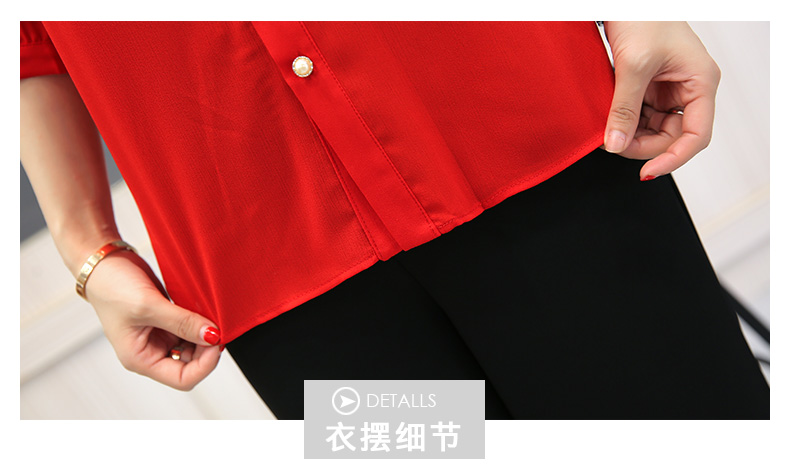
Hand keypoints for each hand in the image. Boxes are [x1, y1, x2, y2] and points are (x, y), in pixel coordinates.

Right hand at [84, 250, 221, 390]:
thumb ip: (182, 323)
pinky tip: (204, 311)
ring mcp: (159, 338)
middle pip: (191, 365)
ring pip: (193, 347)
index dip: (204, 365)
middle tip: (217, 327)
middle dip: (206, 349)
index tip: (216, 342)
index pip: (182, 379)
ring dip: (204, 335)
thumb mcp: (148, 306)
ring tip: (210, 317)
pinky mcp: (166, 322)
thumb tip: (211, 336)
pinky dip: (199, 323)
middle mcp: (150, 353)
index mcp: (140, 359)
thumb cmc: (111, 287)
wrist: (104, 263)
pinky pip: (189, 330)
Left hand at [602, 21, 720, 179]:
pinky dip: (625, 123)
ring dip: (631, 135)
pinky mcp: (650, 89)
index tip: (648, 171)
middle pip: (672, 137)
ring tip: (610, 130)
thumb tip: (616, 144)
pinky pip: (640, 117)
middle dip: (643, 145)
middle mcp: (689, 89)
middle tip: (614, 143)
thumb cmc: (644, 17)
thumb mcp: (633, 66)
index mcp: (701, 82)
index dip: (673, 158)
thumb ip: (625, 109)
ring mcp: (669, 90)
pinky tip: (610, 120)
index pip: (696, 135)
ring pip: (654, 130)